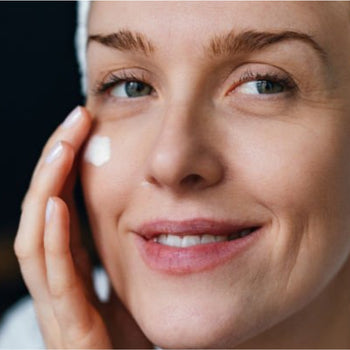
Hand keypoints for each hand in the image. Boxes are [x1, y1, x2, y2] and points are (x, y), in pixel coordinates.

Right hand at [14, 107, 150, 348]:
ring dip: (46, 188)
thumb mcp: (137, 284)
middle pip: (44, 214)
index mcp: (75, 270)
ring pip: (38, 239)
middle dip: (54, 164)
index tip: (85, 126)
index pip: (59, 209)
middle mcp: (61, 283)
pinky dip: (50, 239)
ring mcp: (59, 308)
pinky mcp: (70, 332)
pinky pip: (54, 279)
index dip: (65, 167)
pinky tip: (55, 203)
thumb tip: (149, 206)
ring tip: (63, 147)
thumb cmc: (141, 335)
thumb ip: (131, 251)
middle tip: (75, 120)